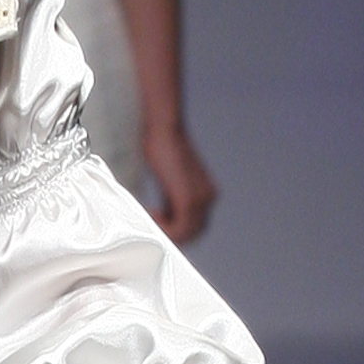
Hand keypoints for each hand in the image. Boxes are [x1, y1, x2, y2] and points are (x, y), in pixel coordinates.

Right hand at [143, 123, 216, 244]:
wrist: (164, 129)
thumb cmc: (162, 147)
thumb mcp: (170, 181)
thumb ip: (173, 200)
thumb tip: (166, 216)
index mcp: (209, 193)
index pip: (197, 225)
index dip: (177, 228)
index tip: (158, 217)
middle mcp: (210, 197)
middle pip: (194, 232)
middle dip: (172, 232)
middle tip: (154, 219)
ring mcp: (201, 200)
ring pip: (188, 233)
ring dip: (167, 231)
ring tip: (153, 215)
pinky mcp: (188, 200)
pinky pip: (180, 229)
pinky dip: (165, 228)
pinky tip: (153, 214)